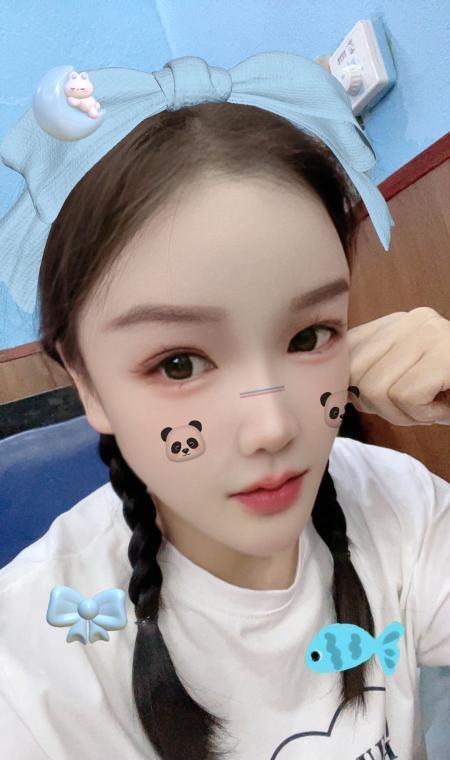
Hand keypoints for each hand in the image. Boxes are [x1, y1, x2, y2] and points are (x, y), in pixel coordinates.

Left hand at [347, 307, 449, 425]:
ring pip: (375, 389)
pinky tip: (443, 407)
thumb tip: (333, 393)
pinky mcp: (446, 355)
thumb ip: (370, 375)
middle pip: (354, 372)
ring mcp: (430, 334)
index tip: (387, 401)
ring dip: (402, 413)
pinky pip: (404, 397)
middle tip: (414, 408)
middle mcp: (413, 319)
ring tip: (431, 407)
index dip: (355, 388)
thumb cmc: (449, 394)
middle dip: (378, 406)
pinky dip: (421, 415)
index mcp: (397, 323)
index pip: (345, 351)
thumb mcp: (406, 380)